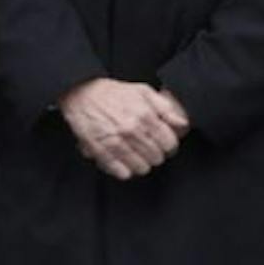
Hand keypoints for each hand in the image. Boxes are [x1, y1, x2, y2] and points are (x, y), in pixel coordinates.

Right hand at [59, 79, 189, 179]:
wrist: (82, 93)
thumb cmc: (113, 93)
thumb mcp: (143, 91)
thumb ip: (165, 108)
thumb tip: (181, 123)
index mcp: (145, 115)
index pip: (169, 143)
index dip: (169, 146)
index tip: (164, 145)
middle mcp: (132, 130)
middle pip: (157, 158)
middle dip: (155, 154)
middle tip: (149, 149)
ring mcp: (116, 142)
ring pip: (141, 168)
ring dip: (141, 164)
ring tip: (136, 155)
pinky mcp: (101, 151)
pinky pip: (122, 172)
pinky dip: (125, 170)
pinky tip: (124, 162)